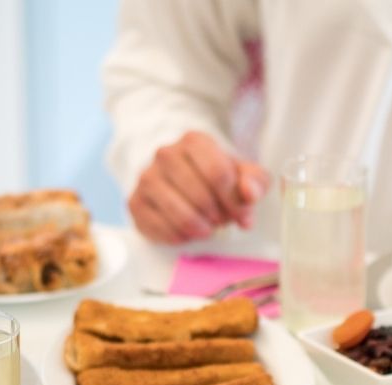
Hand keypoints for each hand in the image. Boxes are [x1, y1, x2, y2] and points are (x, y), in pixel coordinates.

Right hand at [128, 131, 267, 244]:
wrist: (178, 180)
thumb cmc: (215, 178)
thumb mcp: (242, 175)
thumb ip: (255, 181)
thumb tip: (249, 194)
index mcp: (194, 141)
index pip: (218, 173)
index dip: (235, 202)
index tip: (243, 216)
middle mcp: (166, 154)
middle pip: (200, 196)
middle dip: (218, 216)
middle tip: (223, 222)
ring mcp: (147, 178)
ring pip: (179, 213)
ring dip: (200, 228)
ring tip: (207, 228)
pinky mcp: (135, 202)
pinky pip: (161, 228)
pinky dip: (180, 236)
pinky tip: (188, 232)